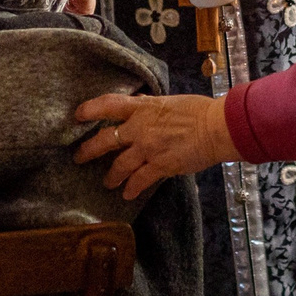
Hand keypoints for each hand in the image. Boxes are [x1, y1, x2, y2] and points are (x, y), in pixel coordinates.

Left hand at [74, 92, 237, 198]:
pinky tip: (128, 194)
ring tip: (107, 182)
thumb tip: (139, 107)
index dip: (90, 109)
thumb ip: (151, 106)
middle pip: (105, 139)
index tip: (77, 115)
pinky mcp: (160, 166)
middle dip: (88, 150)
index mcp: (143, 107)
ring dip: (111, 176)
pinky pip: (139, 180)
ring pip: (119, 165)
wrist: (217, 127)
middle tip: (78, 157)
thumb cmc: (199, 111)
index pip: (109, 104)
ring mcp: (148, 148)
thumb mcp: (169, 102)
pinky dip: (132, 188)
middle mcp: (140, 128)